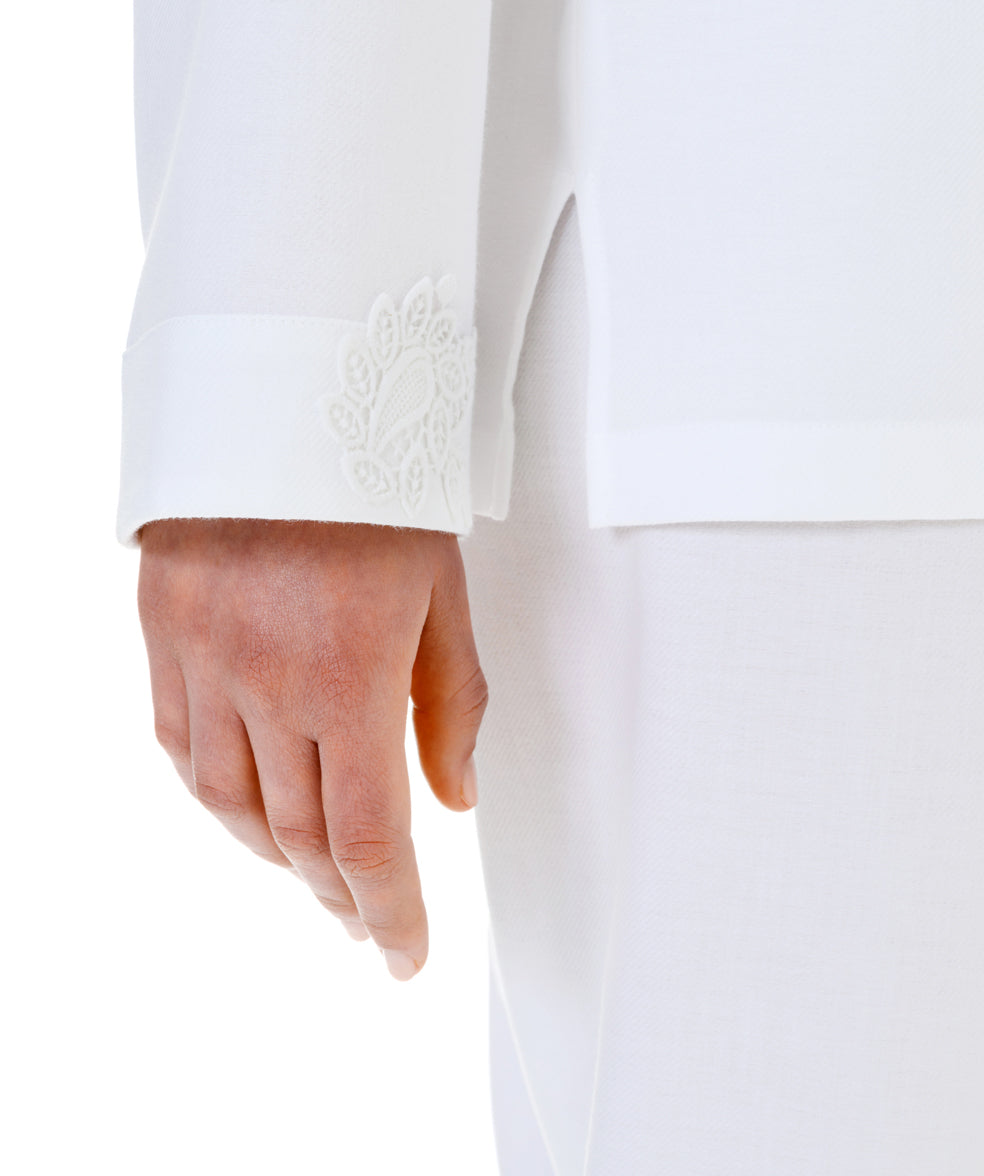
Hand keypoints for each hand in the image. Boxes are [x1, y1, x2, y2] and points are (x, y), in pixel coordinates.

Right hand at [135, 517, 487, 980]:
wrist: (286, 396)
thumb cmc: (378, 485)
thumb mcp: (443, 592)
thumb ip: (452, 703)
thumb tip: (454, 796)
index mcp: (348, 675)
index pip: (367, 839)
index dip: (388, 912)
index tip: (403, 952)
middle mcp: (265, 681)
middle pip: (296, 835)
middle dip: (337, 893)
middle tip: (365, 915)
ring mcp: (203, 658)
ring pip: (228, 802)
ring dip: (273, 854)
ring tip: (310, 872)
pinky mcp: (163, 631)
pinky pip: (176, 743)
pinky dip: (213, 792)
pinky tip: (240, 803)